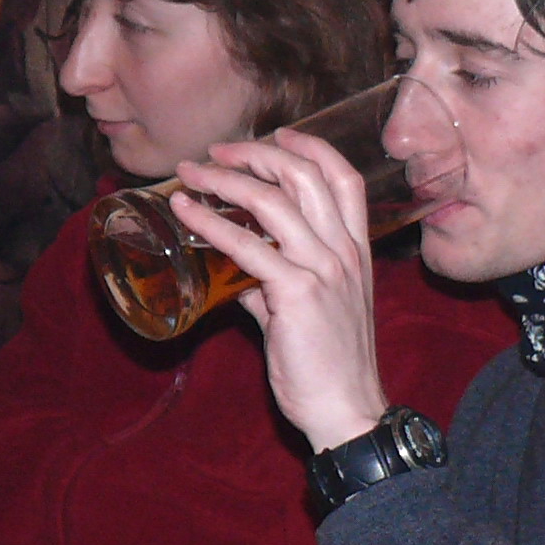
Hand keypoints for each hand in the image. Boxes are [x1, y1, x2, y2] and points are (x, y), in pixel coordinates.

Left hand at [171, 134, 385, 451]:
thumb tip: (238, 276)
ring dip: (226, 180)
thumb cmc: (329, 366)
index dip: (310, 147)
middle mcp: (344, 251)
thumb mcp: (308, 312)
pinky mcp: (298, 293)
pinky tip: (187, 214)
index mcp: (356, 250)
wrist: (346, 410)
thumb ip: (274, 287)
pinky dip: (213, 223)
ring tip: (191, 173)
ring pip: (273, 202)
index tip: (277, 134)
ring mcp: (324, 269)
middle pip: (305, 176)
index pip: (343, 178)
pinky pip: (249, 246)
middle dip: (258, 152)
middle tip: (217, 150)